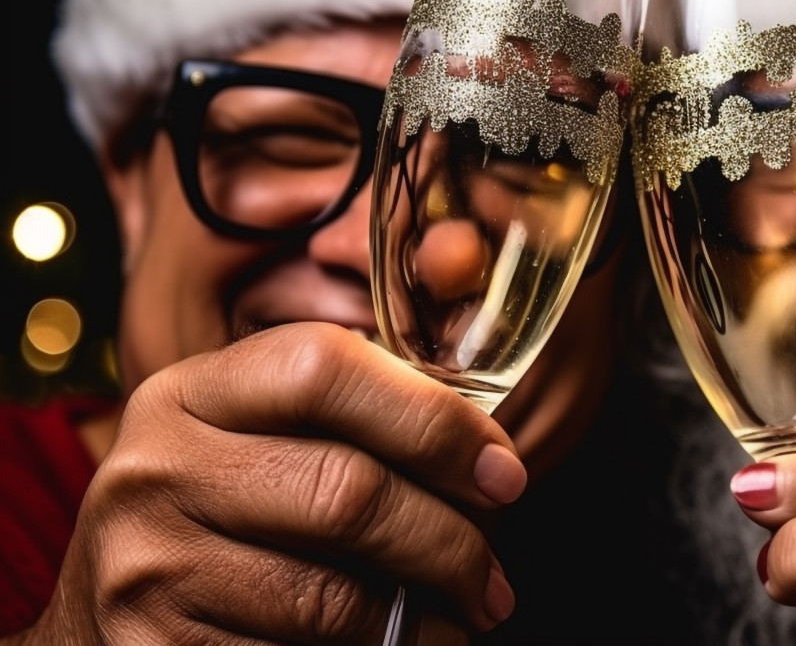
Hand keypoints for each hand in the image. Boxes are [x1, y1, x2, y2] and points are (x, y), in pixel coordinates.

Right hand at [30, 322, 522, 643]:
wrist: (100, 624)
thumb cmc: (217, 519)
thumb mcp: (254, 441)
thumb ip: (348, 419)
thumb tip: (486, 449)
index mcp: (192, 393)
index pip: (326, 367)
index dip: (434, 418)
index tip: (503, 471)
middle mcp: (157, 469)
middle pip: (346, 489)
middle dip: (451, 538)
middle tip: (495, 574)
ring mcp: (147, 567)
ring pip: (332, 594)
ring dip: (426, 614)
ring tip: (465, 616)